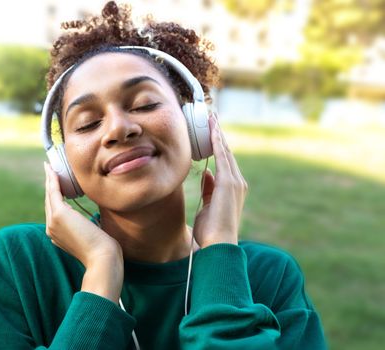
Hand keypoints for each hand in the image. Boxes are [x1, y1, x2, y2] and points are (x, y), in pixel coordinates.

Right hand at [44, 162, 122, 267]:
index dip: (55, 196)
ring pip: (49, 196)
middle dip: (49, 185)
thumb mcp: (93, 235)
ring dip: (49, 179)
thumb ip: (88, 227)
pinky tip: (52, 170)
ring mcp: (53, 223)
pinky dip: (52, 180)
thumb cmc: (103, 249)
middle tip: (50, 169)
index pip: (55, 211)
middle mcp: (51, 229)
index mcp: (58, 235)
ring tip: (50, 167)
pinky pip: (54, 193)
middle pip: (49, 201)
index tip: (56, 183)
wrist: (102, 258)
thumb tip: (93, 221)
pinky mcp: (58, 215)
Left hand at [192, 114, 247, 247]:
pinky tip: (213, 130)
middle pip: (226, 153)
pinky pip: (222, 157)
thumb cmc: (211, 230)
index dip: (218, 146)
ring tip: (212, 118)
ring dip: (218, 134)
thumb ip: (209, 188)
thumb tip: (207, 172)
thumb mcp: (207, 205)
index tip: (212, 131)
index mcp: (232, 189)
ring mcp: (235, 182)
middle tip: (212, 118)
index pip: (224, 162)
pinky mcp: (229, 183)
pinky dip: (217, 142)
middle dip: (219, 135)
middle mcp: (237, 182)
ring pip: (225, 151)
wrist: (219, 244)